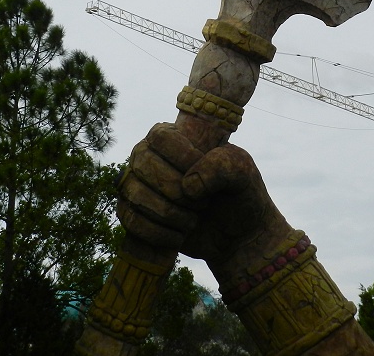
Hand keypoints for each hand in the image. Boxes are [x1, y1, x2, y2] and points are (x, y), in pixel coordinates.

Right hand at [116, 122, 288, 270]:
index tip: (205, 181)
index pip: (161, 137)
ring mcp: (138, 184)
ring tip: (193, 221)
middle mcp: (150, 156)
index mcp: (177, 137)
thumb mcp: (243, 172)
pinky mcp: (133, 213)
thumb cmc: (240, 195)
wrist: (238, 236)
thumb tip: (188, 185)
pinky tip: (179, 236)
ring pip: (135, 195)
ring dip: (169, 214)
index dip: (181, 158)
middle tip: (202, 203)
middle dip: (176, 192)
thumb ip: (222, 165)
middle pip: (144, 165)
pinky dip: (158, 233)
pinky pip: (130, 221)